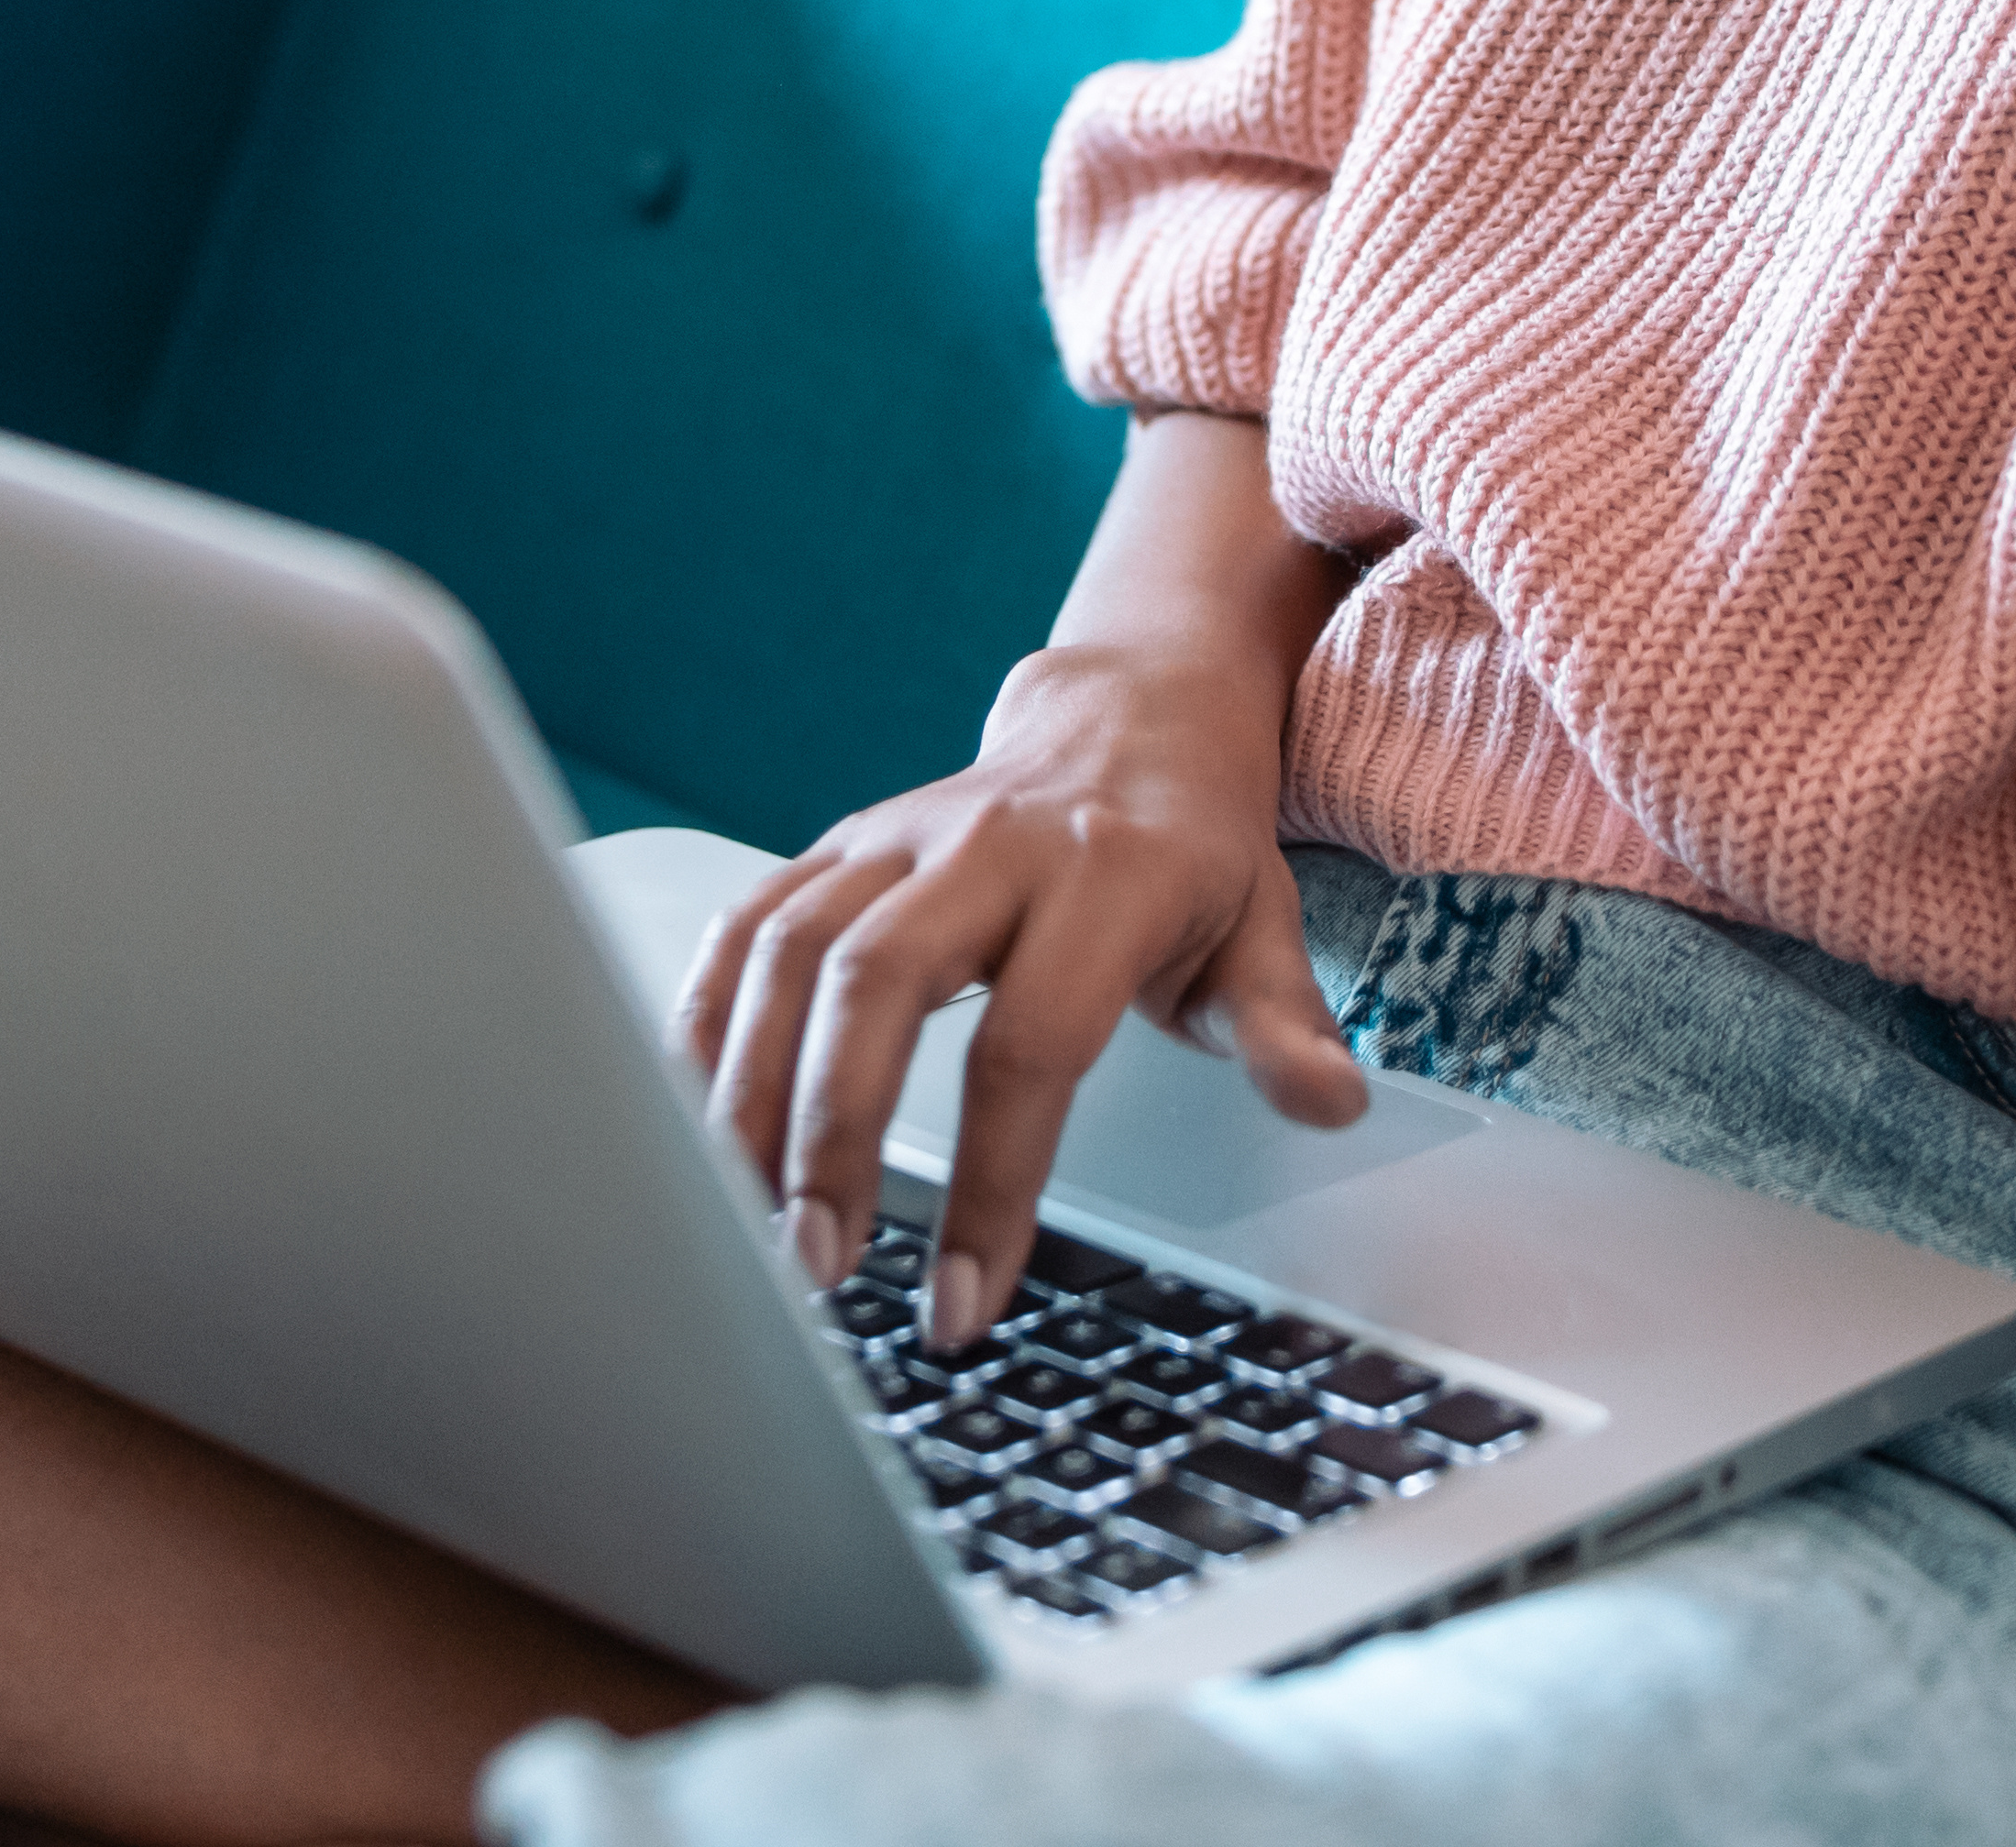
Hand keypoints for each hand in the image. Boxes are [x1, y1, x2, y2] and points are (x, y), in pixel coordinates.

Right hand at [669, 640, 1366, 1351]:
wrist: (1132, 710)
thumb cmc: (1194, 846)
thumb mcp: (1265, 927)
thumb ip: (1285, 1022)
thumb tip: (1328, 1104)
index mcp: (1107, 876)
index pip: (1031, 1042)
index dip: (993, 1180)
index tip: (966, 1303)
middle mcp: (988, 846)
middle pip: (876, 982)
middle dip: (832, 1133)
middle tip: (815, 1268)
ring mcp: (899, 838)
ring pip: (792, 951)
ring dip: (748, 1092)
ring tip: (742, 1221)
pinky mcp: (840, 844)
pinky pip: (748, 923)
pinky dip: (701, 1017)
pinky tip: (687, 1118)